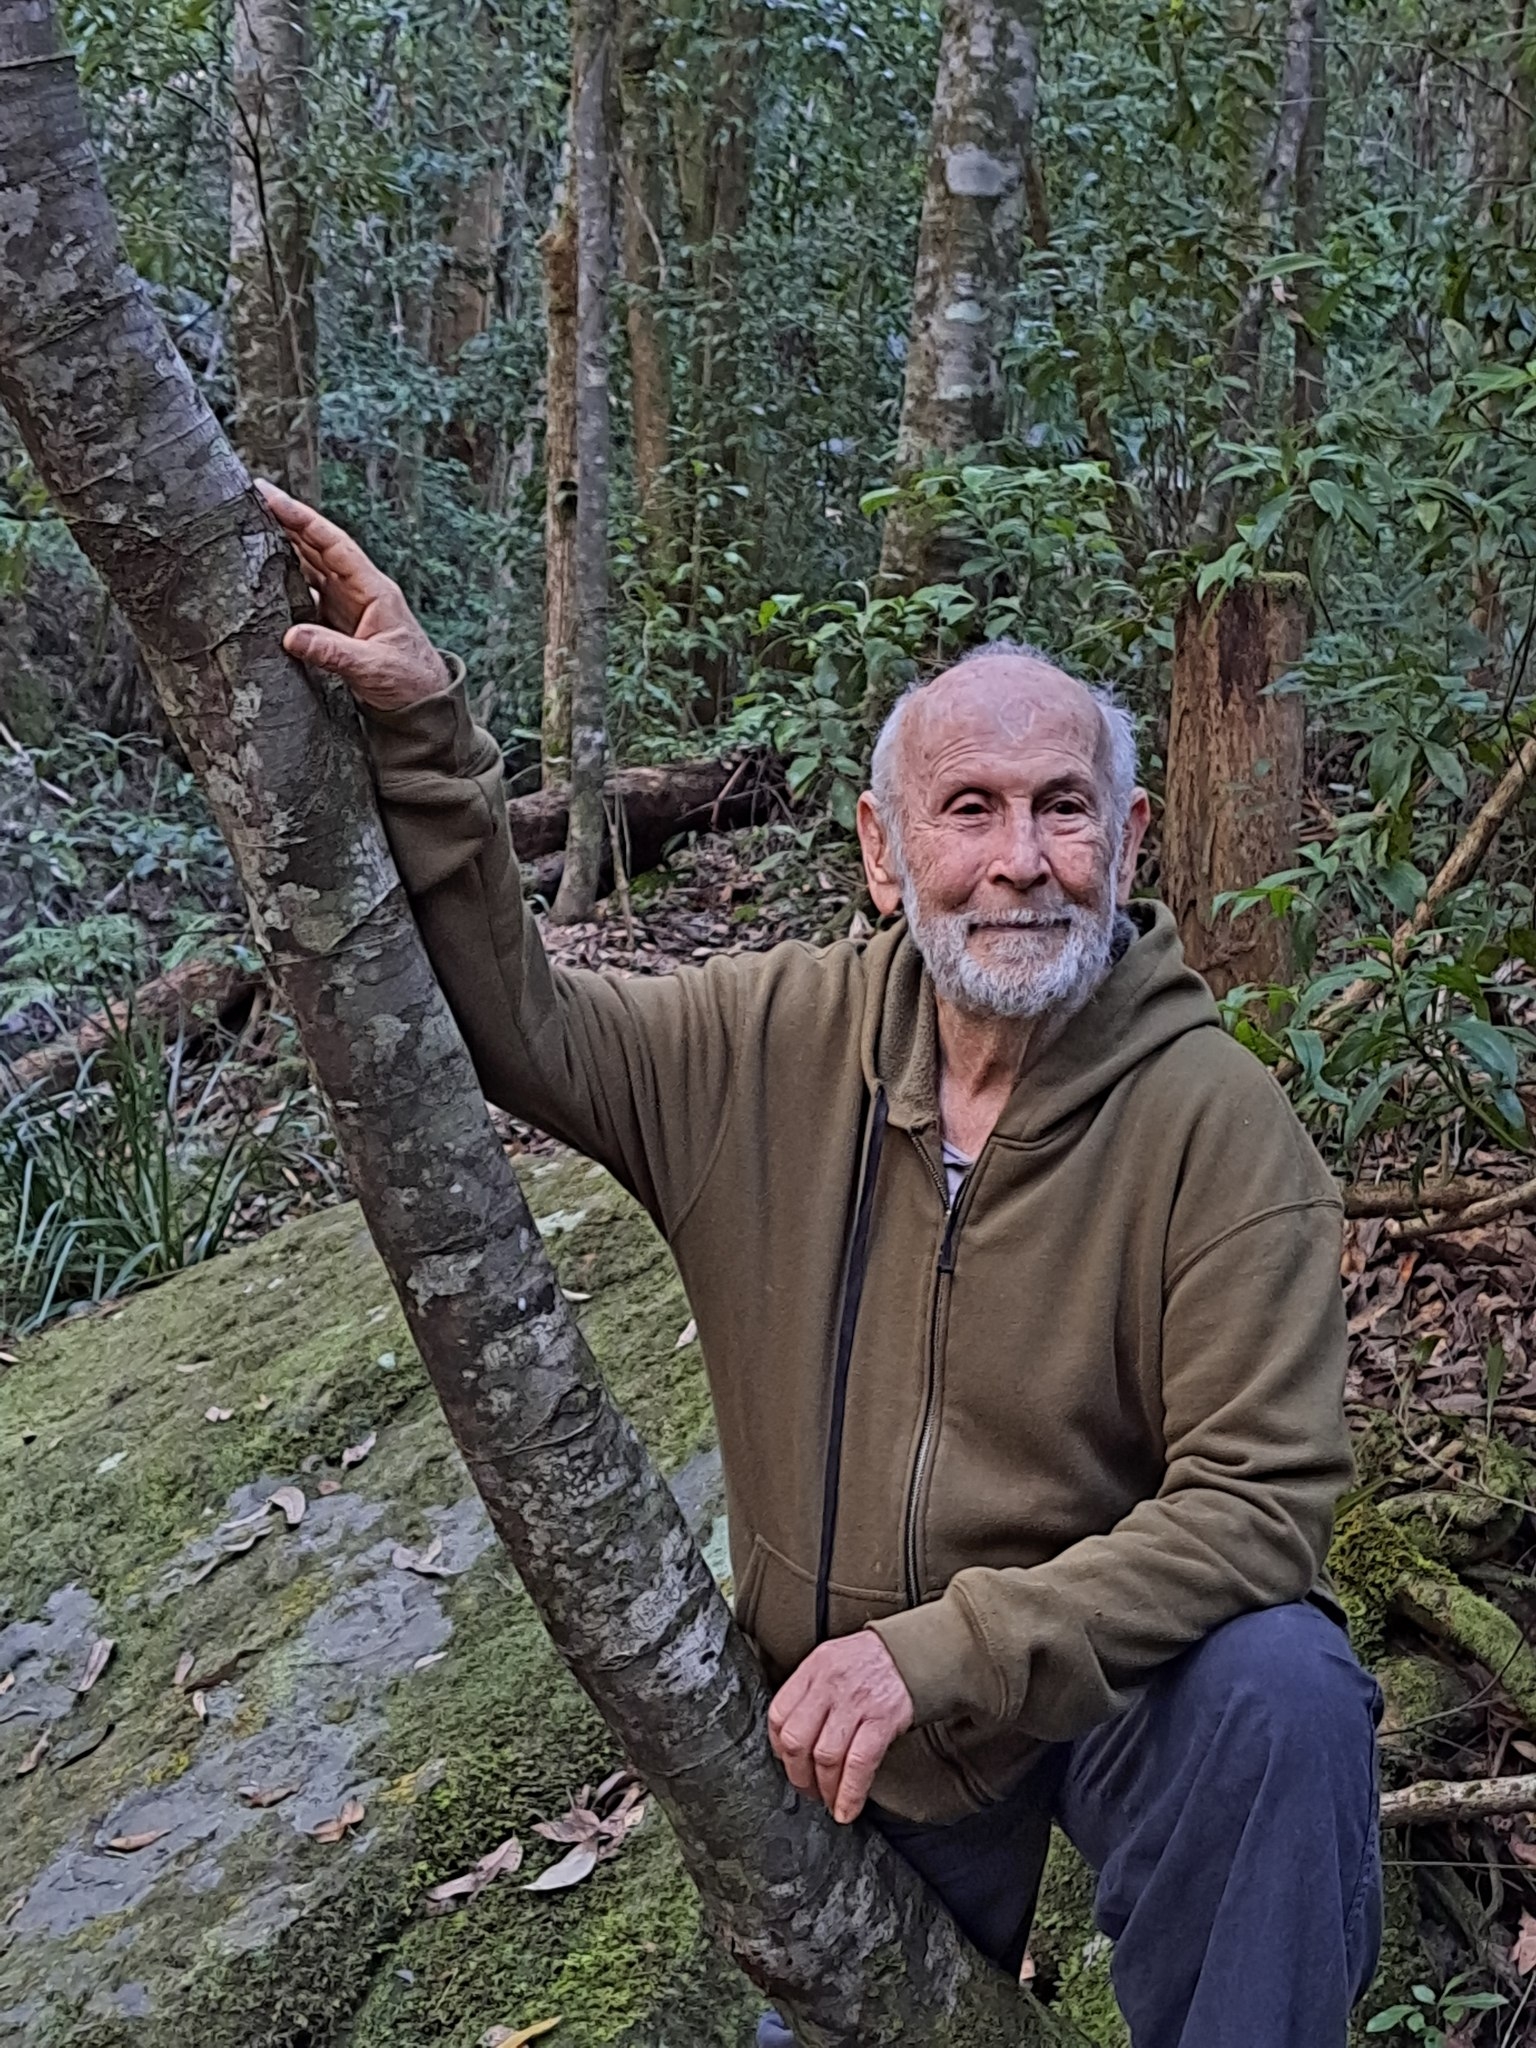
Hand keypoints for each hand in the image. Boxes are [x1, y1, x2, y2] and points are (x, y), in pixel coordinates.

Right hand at [256, 478, 449, 713]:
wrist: (425, 704)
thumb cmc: (410, 682)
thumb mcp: (372, 668)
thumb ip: (333, 652)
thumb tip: (291, 636)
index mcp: (374, 590)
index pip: (333, 544)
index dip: (302, 519)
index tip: (271, 497)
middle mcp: (360, 591)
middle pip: (319, 547)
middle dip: (287, 522)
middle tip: (251, 499)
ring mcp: (349, 605)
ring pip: (312, 567)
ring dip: (285, 547)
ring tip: (251, 527)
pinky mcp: (340, 622)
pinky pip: (309, 593)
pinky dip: (287, 581)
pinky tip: (266, 575)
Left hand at [768, 1633, 913, 1823]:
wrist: (910, 1652)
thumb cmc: (867, 1661)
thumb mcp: (830, 1661)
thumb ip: (809, 1692)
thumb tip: (791, 1738)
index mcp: (813, 1670)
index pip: (779, 1715)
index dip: (777, 1747)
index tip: (786, 1762)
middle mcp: (829, 1684)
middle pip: (797, 1740)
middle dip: (798, 1775)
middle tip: (806, 1789)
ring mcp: (855, 1703)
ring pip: (825, 1757)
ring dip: (825, 1789)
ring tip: (829, 1801)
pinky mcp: (882, 1720)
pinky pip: (859, 1764)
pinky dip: (850, 1793)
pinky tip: (847, 1808)